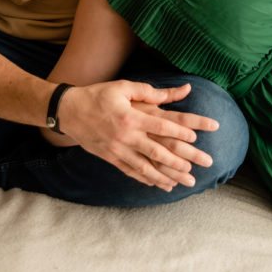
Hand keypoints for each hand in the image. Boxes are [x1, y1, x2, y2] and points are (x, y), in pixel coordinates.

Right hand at [52, 80, 218, 190]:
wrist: (67, 112)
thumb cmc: (98, 95)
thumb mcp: (123, 87)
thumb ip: (149, 91)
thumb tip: (180, 90)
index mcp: (131, 116)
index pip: (161, 126)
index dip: (181, 131)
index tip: (198, 137)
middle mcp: (126, 136)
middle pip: (159, 151)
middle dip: (183, 159)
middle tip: (203, 164)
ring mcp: (118, 150)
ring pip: (147, 167)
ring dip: (169, 175)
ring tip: (187, 181)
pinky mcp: (111, 158)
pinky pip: (132, 172)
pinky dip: (148, 180)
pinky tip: (162, 184)